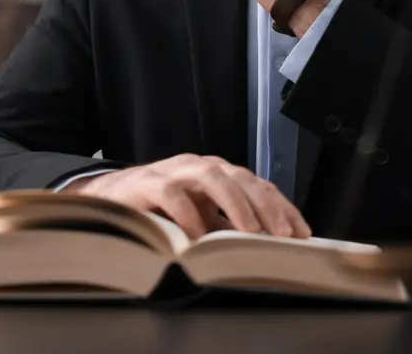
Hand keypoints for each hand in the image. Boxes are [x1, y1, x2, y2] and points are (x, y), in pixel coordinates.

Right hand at [60, 154, 310, 239]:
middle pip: (241, 178)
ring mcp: (173, 172)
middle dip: (266, 206)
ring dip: (236, 204)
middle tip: (282, 234)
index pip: (257, 184)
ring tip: (250, 232)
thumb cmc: (161, 208)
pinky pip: (172, 195)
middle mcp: (199, 166)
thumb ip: (229, 222)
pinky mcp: (147, 183)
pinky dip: (189, 214)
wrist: (110, 199)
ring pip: (212, 177)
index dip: (281, 206)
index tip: (301, 232)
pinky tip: (199, 237)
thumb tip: (269, 246)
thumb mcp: (202, 215)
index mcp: (217, 172)